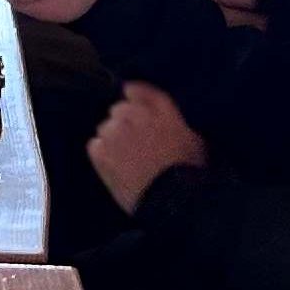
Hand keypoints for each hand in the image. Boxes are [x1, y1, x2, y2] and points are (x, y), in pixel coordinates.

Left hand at [87, 81, 207, 213]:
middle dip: (125, 122)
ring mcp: (114, 132)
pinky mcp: (100, 152)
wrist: (171, 198)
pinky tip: (115, 166)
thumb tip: (167, 119)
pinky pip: (95, 146)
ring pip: (106, 128)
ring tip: (127, 159)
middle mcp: (133, 114)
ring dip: (114, 138)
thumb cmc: (189, 171)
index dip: (134, 98)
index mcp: (160, 109)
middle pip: (119, 110)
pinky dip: (102, 153)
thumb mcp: (194, 139)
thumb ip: (174, 121)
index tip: (134, 105)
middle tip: (136, 143)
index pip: (138, 90)